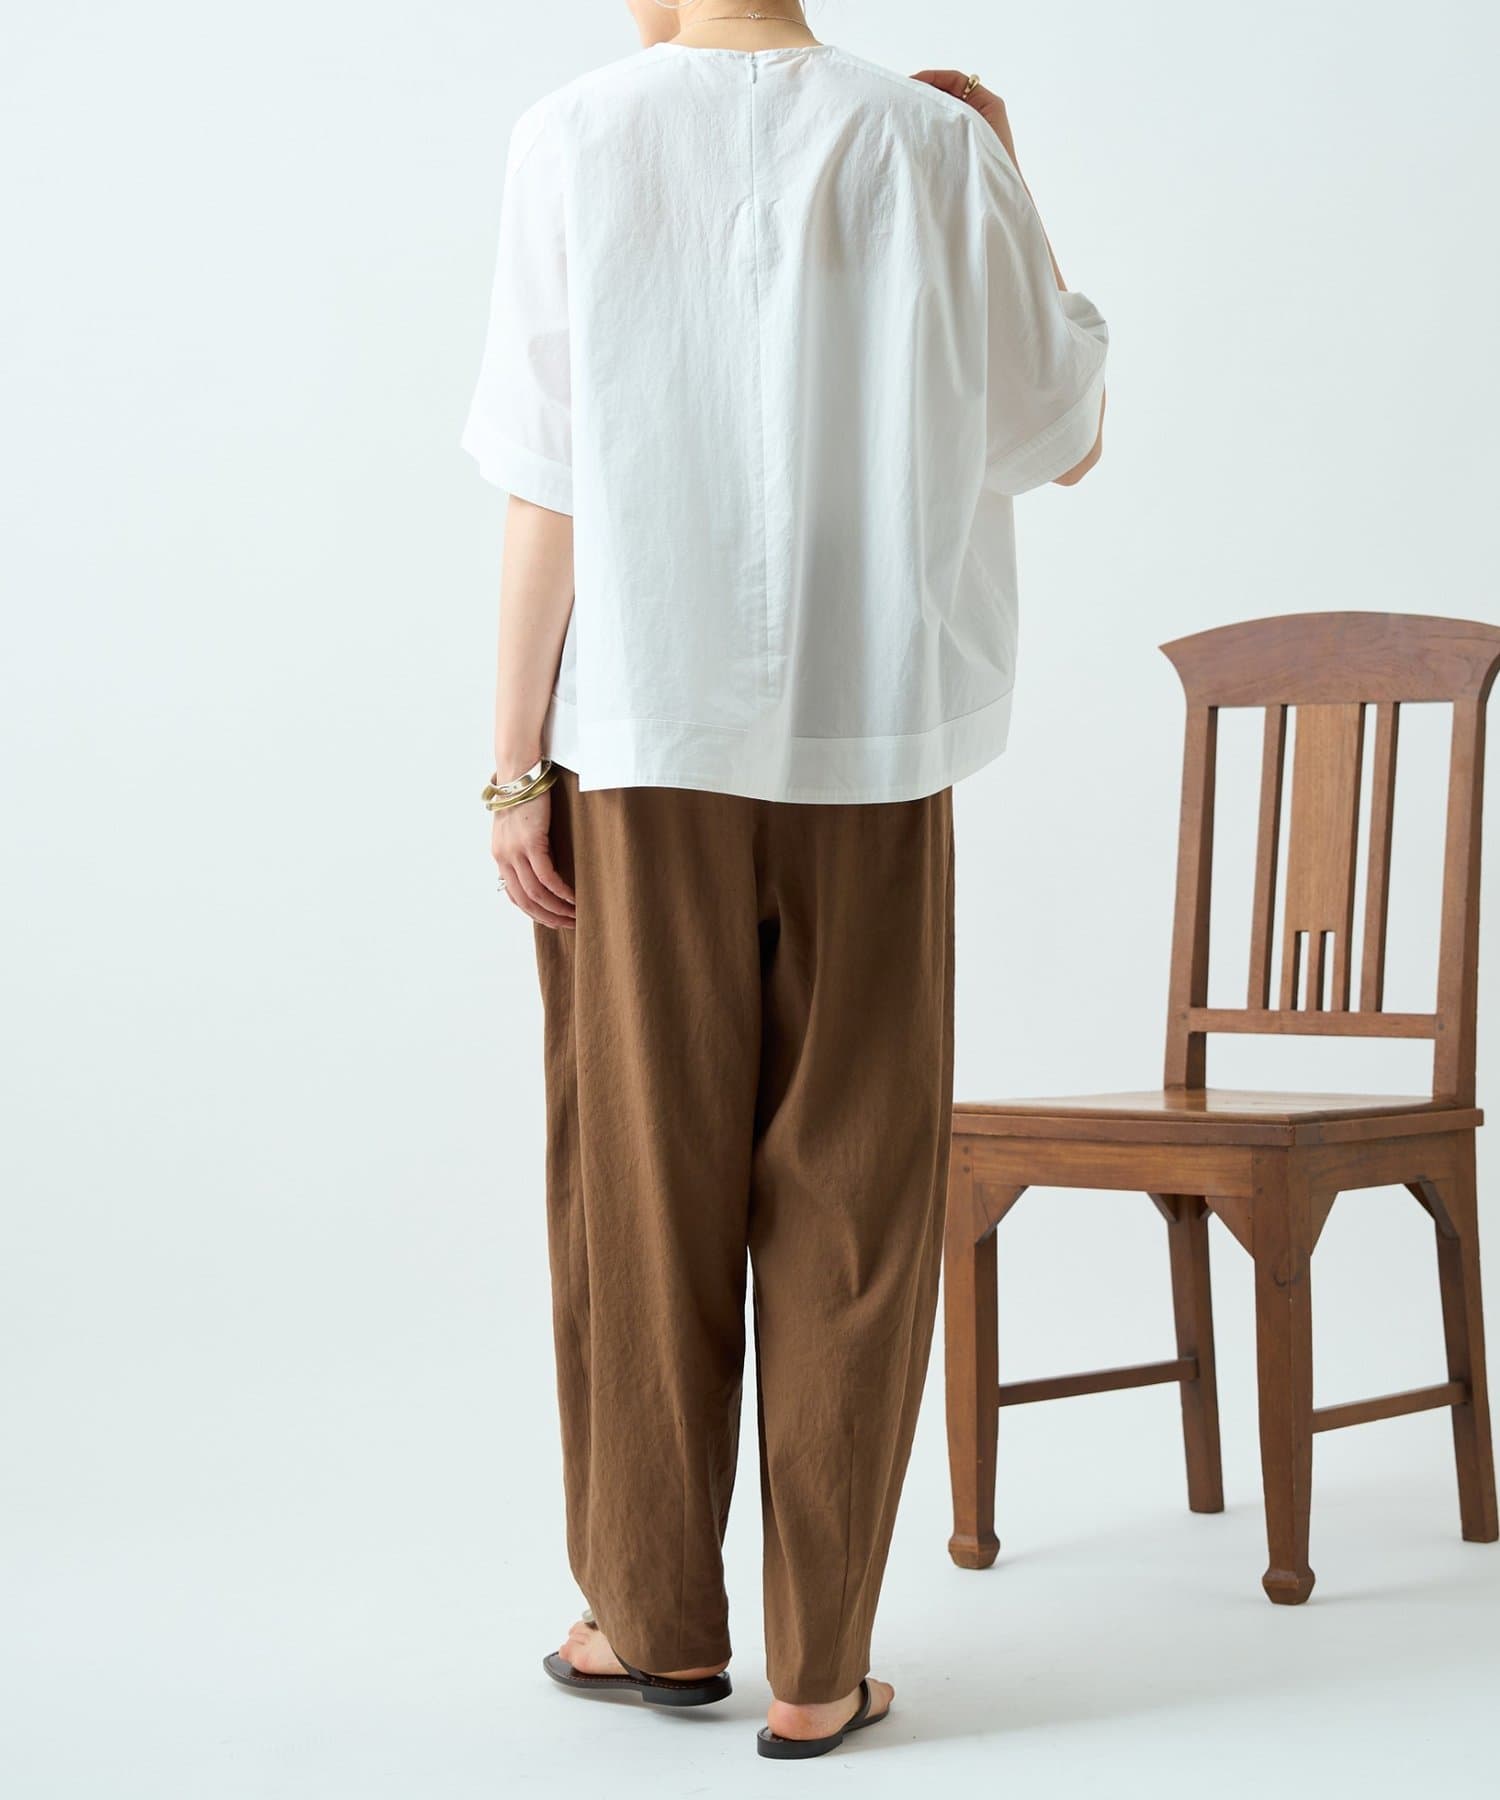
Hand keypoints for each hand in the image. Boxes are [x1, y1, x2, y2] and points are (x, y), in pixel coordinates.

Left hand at [492, 787, 575, 929]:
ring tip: (575, 915)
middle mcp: (503, 857)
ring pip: (536, 893)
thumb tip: (543, 863)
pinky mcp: (530, 842)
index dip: (534, 912)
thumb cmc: (526, 793)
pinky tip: (573, 898)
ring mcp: (515, 851)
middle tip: (568, 925)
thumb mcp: (520, 825)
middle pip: (525, 900)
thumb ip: (526, 846)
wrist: (520, 770)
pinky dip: (560, 892)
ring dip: (557, 909)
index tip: (553, 919)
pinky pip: (546, 877)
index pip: (515, 895)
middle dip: (547, 917)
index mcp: (500, 855)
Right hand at [911, 69, 1016, 162]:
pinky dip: (930, 128)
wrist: (1001, 200)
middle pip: (948, 94)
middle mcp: (980, 114)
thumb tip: (927, 97)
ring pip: (944, 112)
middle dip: (925, 93)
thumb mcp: (976, 128)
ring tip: (906, 113)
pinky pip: (943, 131)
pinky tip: (916, 133)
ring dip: (926, 111)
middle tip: (903, 97)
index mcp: (989, 103)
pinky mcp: (962, 148)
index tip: (912, 83)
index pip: (956, 80)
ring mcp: (970, 131)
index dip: (932, 77)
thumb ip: (956, 110)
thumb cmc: (996, 167)